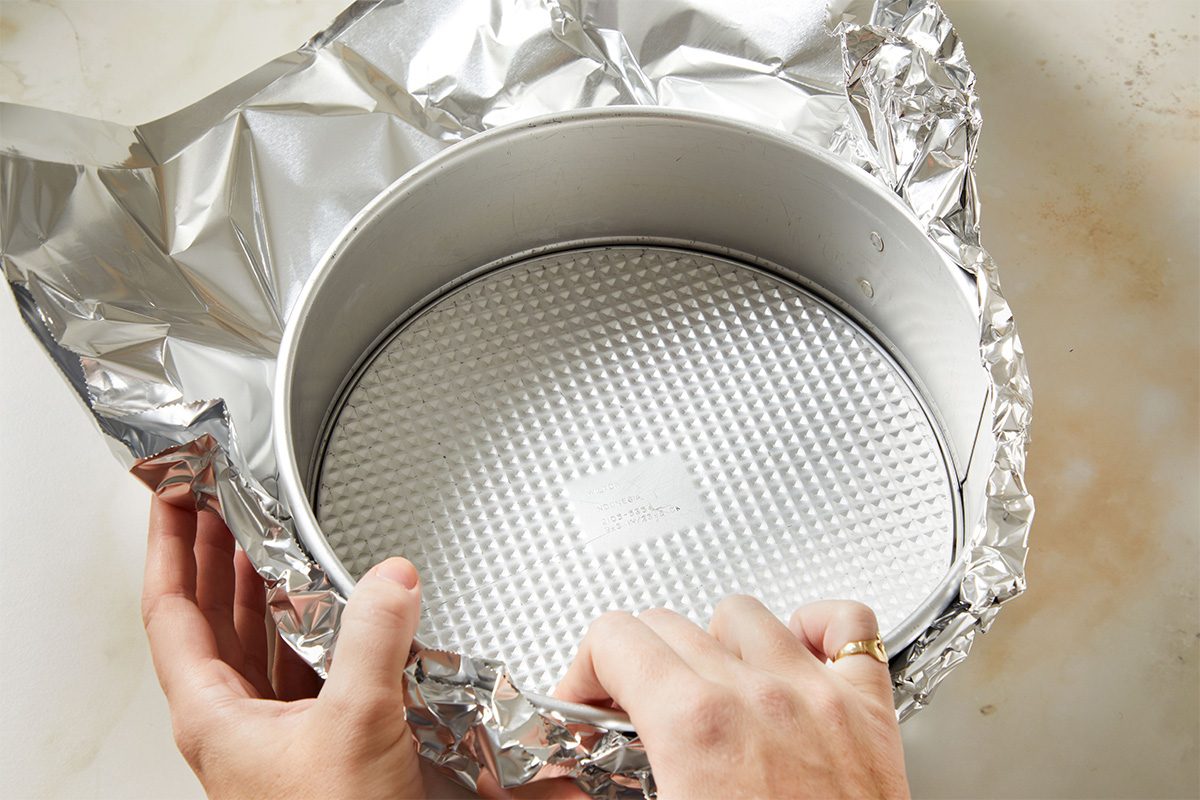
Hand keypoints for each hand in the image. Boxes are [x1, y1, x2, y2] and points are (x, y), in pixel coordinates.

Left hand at [141, 496, 424, 799]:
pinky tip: (330, 602)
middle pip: (210, 618)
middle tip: (218, 500)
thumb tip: (391, 578)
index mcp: (213, 716)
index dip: (169, 548)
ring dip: (260, 586)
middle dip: (215, 554)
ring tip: (263, 535)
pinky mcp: (318, 740)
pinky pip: (303, 664)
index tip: (172, 497)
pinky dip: (311, 624)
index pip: (170, 611)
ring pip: (257, 640)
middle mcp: (235, 721)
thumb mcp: (354, 725)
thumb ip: (373, 640)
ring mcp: (275, 732)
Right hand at [550, 597, 909, 798]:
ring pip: (744, 614)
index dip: (586, 670)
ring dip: (714, 642)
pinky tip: (795, 652)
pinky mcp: (868, 709)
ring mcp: (816, 695)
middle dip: (636, 663)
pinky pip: (847, 624)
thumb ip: (595, 799)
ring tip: (707, 686)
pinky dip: (817, 626)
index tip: (587, 704)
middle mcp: (756, 696)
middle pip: (667, 623)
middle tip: (632, 710)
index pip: (614, 638)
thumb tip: (561, 791)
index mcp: (695, 728)